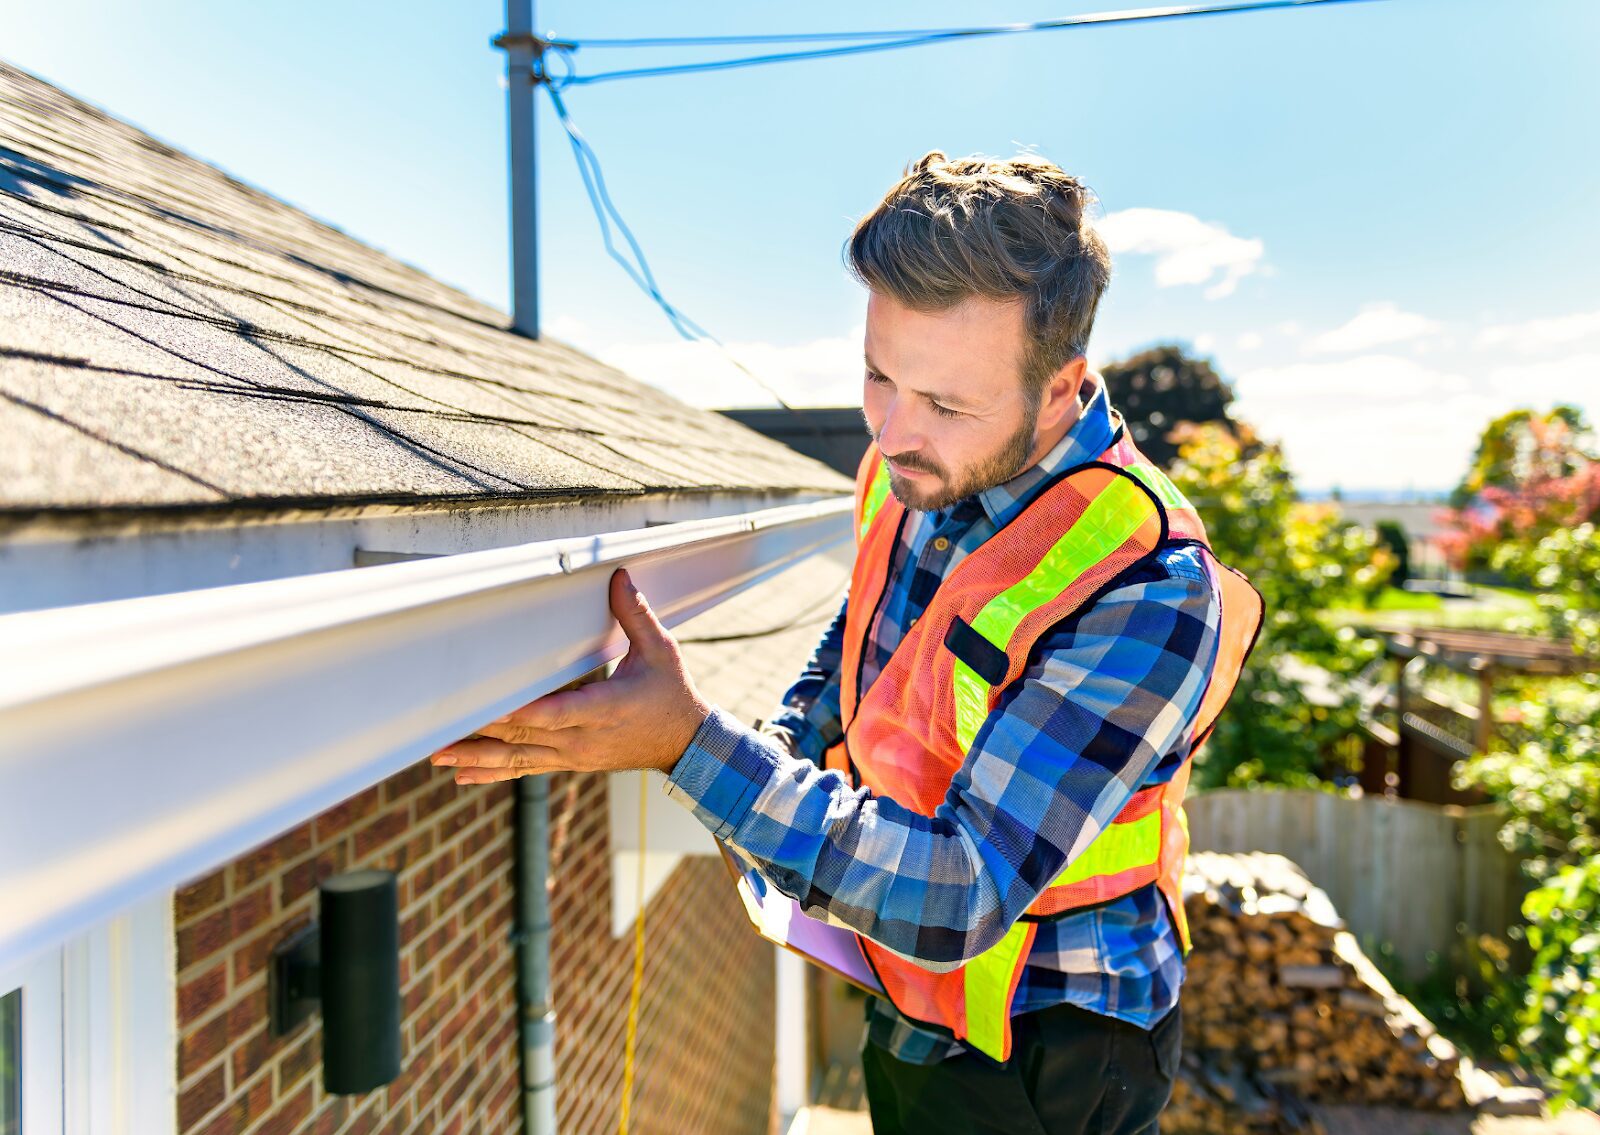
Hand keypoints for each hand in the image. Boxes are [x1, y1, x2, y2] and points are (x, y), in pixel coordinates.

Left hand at [430, 568, 711, 784]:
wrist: (686, 745)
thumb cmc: (672, 694)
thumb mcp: (662, 651)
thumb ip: (635, 614)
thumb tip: (618, 576)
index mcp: (605, 709)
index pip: (555, 712)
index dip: (520, 712)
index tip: (487, 708)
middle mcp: (584, 739)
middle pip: (525, 735)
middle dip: (482, 731)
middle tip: (441, 727)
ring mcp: (574, 755)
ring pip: (519, 757)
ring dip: (478, 757)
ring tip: (439, 755)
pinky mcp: (570, 762)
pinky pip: (526, 769)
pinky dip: (494, 773)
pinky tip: (462, 777)